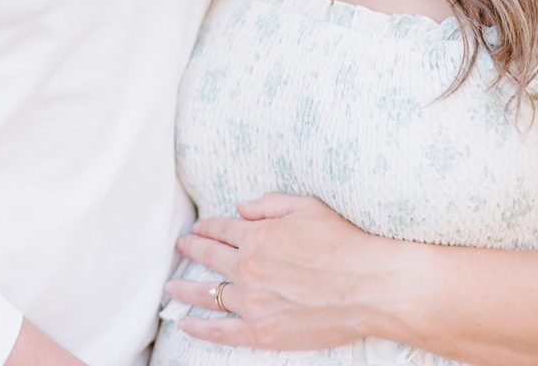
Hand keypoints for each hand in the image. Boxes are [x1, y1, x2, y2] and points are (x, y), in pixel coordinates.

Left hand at [164, 192, 407, 349]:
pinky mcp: (261, 331)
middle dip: (191, 250)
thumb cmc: (342, 242)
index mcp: (257, 235)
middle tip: (179, 248)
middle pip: (209, 257)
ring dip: (185, 289)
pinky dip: (200, 328)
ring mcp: (252, 301)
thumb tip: (239, 208)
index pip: (221, 228)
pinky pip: (220, 331)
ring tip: (170, 287)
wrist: (367, 286)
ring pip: (208, 293)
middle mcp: (247, 267)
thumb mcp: (306, 206)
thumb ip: (268, 204)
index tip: (197, 228)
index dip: (206, 227)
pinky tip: (186, 324)